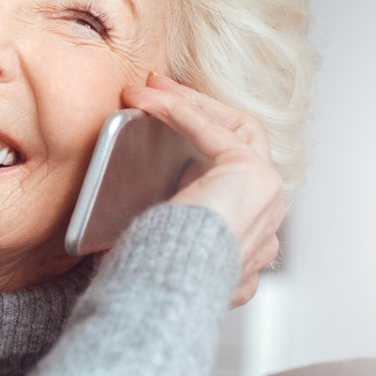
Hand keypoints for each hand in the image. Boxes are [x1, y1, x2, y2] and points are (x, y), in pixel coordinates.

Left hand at [121, 74, 282, 307]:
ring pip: (237, 131)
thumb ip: (155, 239)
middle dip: (201, 112)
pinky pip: (216, 132)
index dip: (198, 145)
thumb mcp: (158, 255)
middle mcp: (265, 222)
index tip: (161, 127)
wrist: (165, 288)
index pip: (231, 178)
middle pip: (243, 146)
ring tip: (153, 87)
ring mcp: (267, 200)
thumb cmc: (152, 279)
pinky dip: (181, 110)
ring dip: (192, 103)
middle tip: (160, 91)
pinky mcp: (253, 177)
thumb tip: (109, 237)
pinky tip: (152, 98)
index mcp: (244, 242)